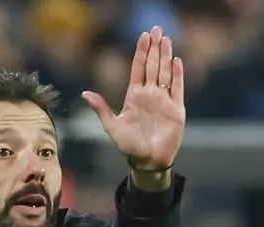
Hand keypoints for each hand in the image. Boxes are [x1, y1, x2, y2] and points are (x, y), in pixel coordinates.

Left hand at [81, 25, 184, 172]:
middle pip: (153, 66)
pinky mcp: (176, 110)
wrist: (147, 161)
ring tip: (167, 39)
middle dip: (155, 48)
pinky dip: (177, 76)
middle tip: (157, 29)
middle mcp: (150, 95)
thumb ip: (101, 109)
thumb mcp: (112, 127)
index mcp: (134, 96)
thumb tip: (85, 93)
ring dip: (166, 56)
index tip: (143, 36)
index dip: (141, 52)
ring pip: (165, 73)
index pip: (138, 69)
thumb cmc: (129, 146)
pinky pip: (178, 89)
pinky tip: (177, 62)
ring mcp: (164, 101)